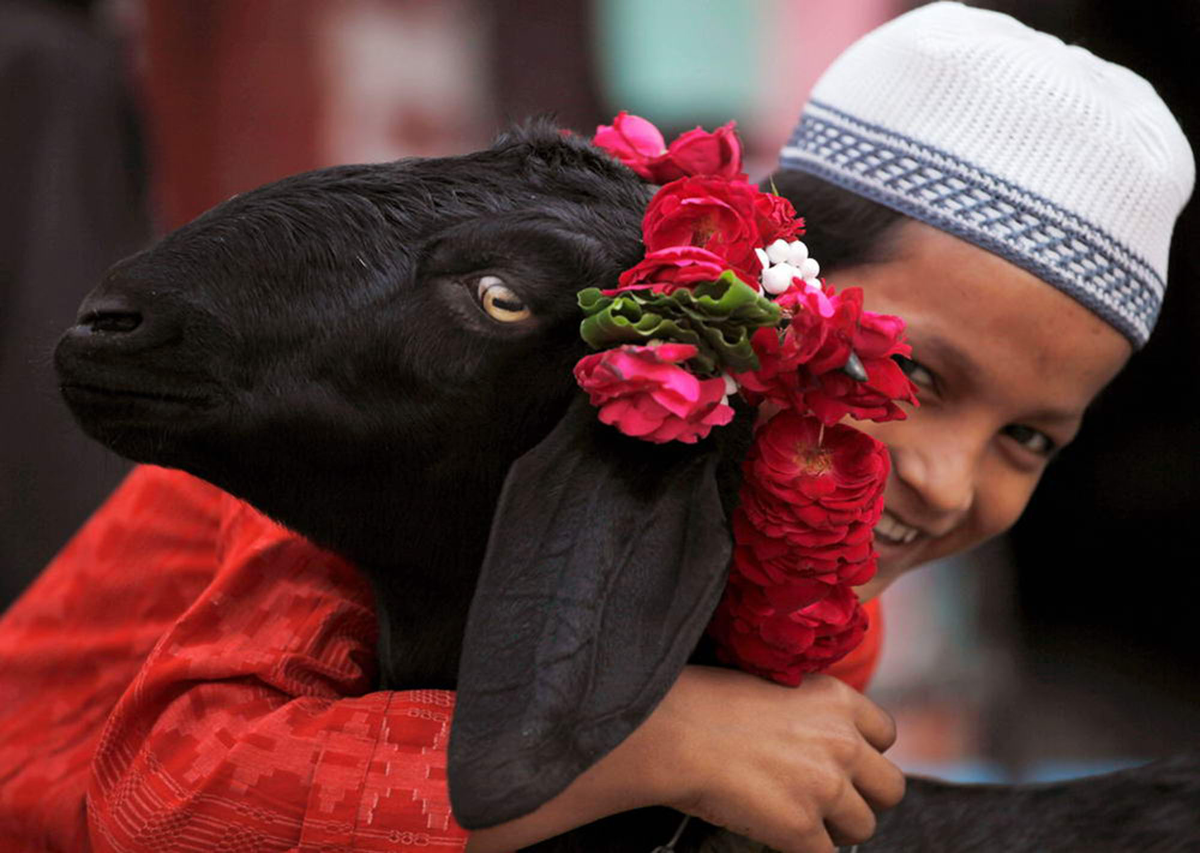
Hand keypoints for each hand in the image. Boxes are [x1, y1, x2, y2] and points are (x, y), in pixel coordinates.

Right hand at [639, 666, 904, 852]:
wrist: (674, 732)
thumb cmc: (705, 703)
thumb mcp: (773, 686)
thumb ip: (809, 714)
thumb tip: (815, 741)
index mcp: (836, 700)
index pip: (886, 734)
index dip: (865, 753)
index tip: (843, 762)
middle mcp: (842, 742)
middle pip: (889, 787)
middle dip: (863, 797)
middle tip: (829, 800)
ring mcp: (826, 787)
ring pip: (863, 826)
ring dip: (834, 828)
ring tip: (798, 820)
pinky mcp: (801, 828)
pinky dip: (803, 850)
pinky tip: (780, 837)